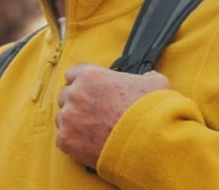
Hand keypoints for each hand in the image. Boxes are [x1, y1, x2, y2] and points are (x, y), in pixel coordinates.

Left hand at [55, 63, 170, 167]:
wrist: (150, 143)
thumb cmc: (152, 112)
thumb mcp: (155, 82)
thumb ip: (145, 76)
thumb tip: (148, 77)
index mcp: (91, 75)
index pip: (74, 74)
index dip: (83, 83)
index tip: (91, 92)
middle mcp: (75, 94)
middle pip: (66, 96)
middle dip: (78, 104)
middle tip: (94, 115)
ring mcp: (69, 117)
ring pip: (63, 118)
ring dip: (74, 124)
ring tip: (93, 133)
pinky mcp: (67, 140)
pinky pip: (63, 140)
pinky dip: (74, 143)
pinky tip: (90, 145)